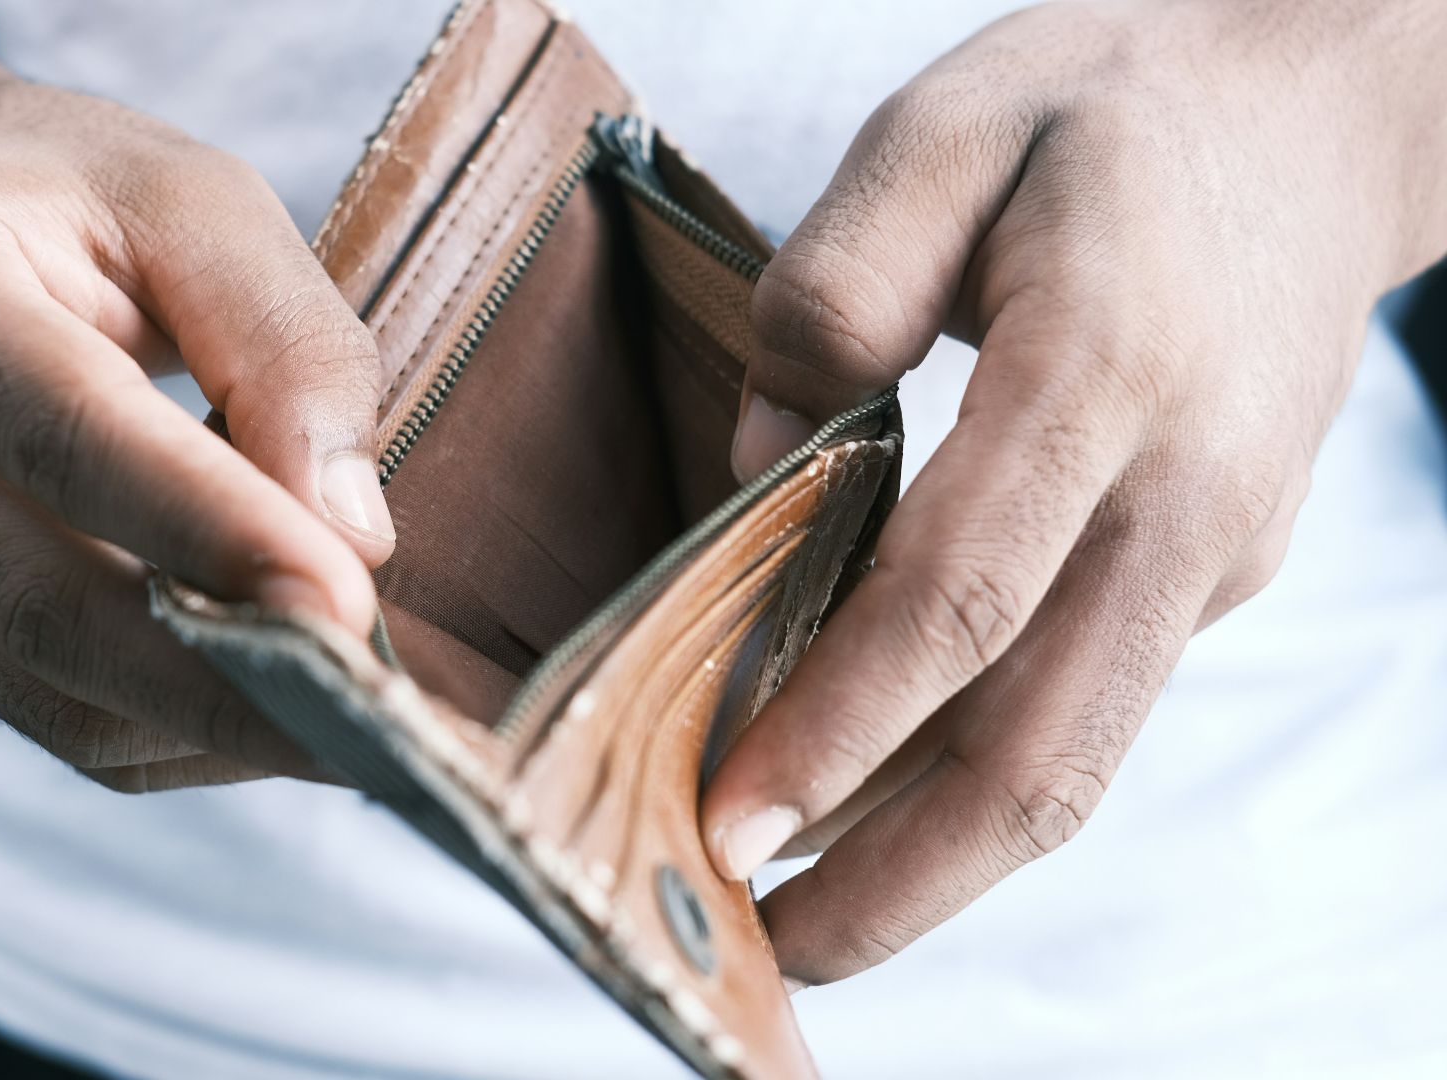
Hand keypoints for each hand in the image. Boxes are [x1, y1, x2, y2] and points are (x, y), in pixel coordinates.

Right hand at [0, 81, 396, 789]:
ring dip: (217, 726)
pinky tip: (274, 706)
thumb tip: (351, 536)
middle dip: (226, 679)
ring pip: (53, 696)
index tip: (346, 606)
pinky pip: (57, 722)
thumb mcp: (203, 205)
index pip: (67, 434)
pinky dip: (181, 735)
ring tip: (355, 719)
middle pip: (43, 603)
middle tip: (379, 716)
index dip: (210, 531)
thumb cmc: (83, 205)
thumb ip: (284, 347)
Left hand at [704, 0, 1446, 983]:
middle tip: (767, 949)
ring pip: (1077, 753)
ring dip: (940, 860)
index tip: (730, 821)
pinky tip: (881, 790)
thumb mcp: (948, 128)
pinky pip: (1089, 698)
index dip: (842, 727)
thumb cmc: (1109, 113)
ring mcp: (1218, 547)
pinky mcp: (1220, 570)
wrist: (1317, 116)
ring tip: (807, 913)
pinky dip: (981, 770)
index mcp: (1105, 369)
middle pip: (1043, 745)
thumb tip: (764, 464)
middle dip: (900, 877)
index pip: (962, 596)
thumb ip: (836, 287)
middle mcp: (1183, 492)